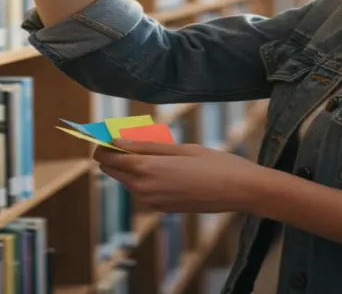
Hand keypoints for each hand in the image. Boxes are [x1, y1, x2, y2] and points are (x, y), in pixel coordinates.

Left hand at [94, 140, 269, 213]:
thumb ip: (145, 146)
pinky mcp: (162, 208)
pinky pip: (142, 191)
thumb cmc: (214, 163)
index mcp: (147, 169)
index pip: (108, 157)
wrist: (239, 191)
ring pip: (127, 181)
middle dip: (113, 154)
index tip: (106, 133)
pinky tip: (165, 166)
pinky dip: (144, 177)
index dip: (102, 144)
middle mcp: (144, 189)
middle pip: (111, 170)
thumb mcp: (180, 148)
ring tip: (154, 150)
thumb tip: (117, 141)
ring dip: (130, 166)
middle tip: (129, 138)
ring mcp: (152, 202)